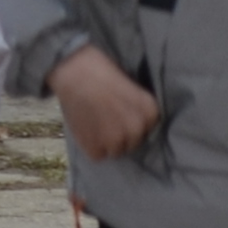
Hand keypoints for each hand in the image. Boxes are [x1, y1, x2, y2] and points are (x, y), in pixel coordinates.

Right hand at [47, 45, 163, 161]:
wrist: (77, 72)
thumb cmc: (102, 72)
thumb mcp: (132, 88)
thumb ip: (138, 109)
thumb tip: (138, 126)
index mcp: (151, 112)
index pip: (147, 130)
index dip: (132, 123)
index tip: (119, 113)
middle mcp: (137, 129)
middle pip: (133, 143)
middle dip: (121, 135)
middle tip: (105, 119)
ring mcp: (117, 141)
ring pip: (116, 151)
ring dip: (106, 143)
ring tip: (94, 124)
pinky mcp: (97, 149)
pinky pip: (98, 155)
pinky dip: (91, 146)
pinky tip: (85, 129)